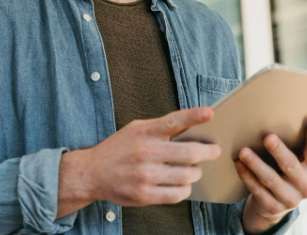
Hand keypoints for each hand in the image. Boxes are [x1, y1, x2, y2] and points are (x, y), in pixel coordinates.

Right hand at [88, 107, 221, 205]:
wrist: (92, 172)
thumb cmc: (118, 149)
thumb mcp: (135, 130)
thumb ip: (160, 129)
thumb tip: (193, 130)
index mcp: (144, 132)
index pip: (173, 121)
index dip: (193, 116)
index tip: (210, 112)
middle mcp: (145, 152)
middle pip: (190, 152)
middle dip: (208, 152)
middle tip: (214, 151)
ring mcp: (145, 175)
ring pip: (188, 175)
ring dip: (195, 173)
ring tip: (193, 169)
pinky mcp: (145, 194)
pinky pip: (178, 194)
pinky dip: (185, 189)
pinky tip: (182, 184)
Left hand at [235, 123, 306, 232]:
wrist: (276, 202)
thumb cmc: (283, 171)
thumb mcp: (294, 161)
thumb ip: (291, 146)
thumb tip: (273, 118)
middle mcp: (306, 186)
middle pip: (291, 166)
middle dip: (278, 151)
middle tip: (267, 137)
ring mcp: (291, 199)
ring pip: (271, 179)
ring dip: (256, 164)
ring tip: (243, 151)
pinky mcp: (274, 207)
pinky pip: (258, 190)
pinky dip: (247, 176)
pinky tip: (238, 165)